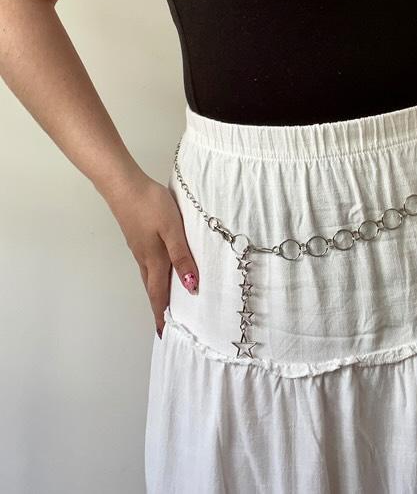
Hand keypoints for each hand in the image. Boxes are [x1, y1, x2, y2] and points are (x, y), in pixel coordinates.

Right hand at [104, 171, 199, 338]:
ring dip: (156, 291)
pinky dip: (154, 275)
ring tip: (165, 302)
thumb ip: (182, 257)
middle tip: (166, 324)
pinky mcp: (136, 236)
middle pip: (152, 288)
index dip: (162, 314)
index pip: (158, 294)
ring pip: (148, 276)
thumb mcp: (173, 229)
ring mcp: (138, 247)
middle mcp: (144, 258)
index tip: (164, 334)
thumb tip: (191, 287)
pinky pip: (146, 263)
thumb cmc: (150, 205)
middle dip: (159, 307)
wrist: (124, 184)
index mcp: (154, 259)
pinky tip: (160, 269)